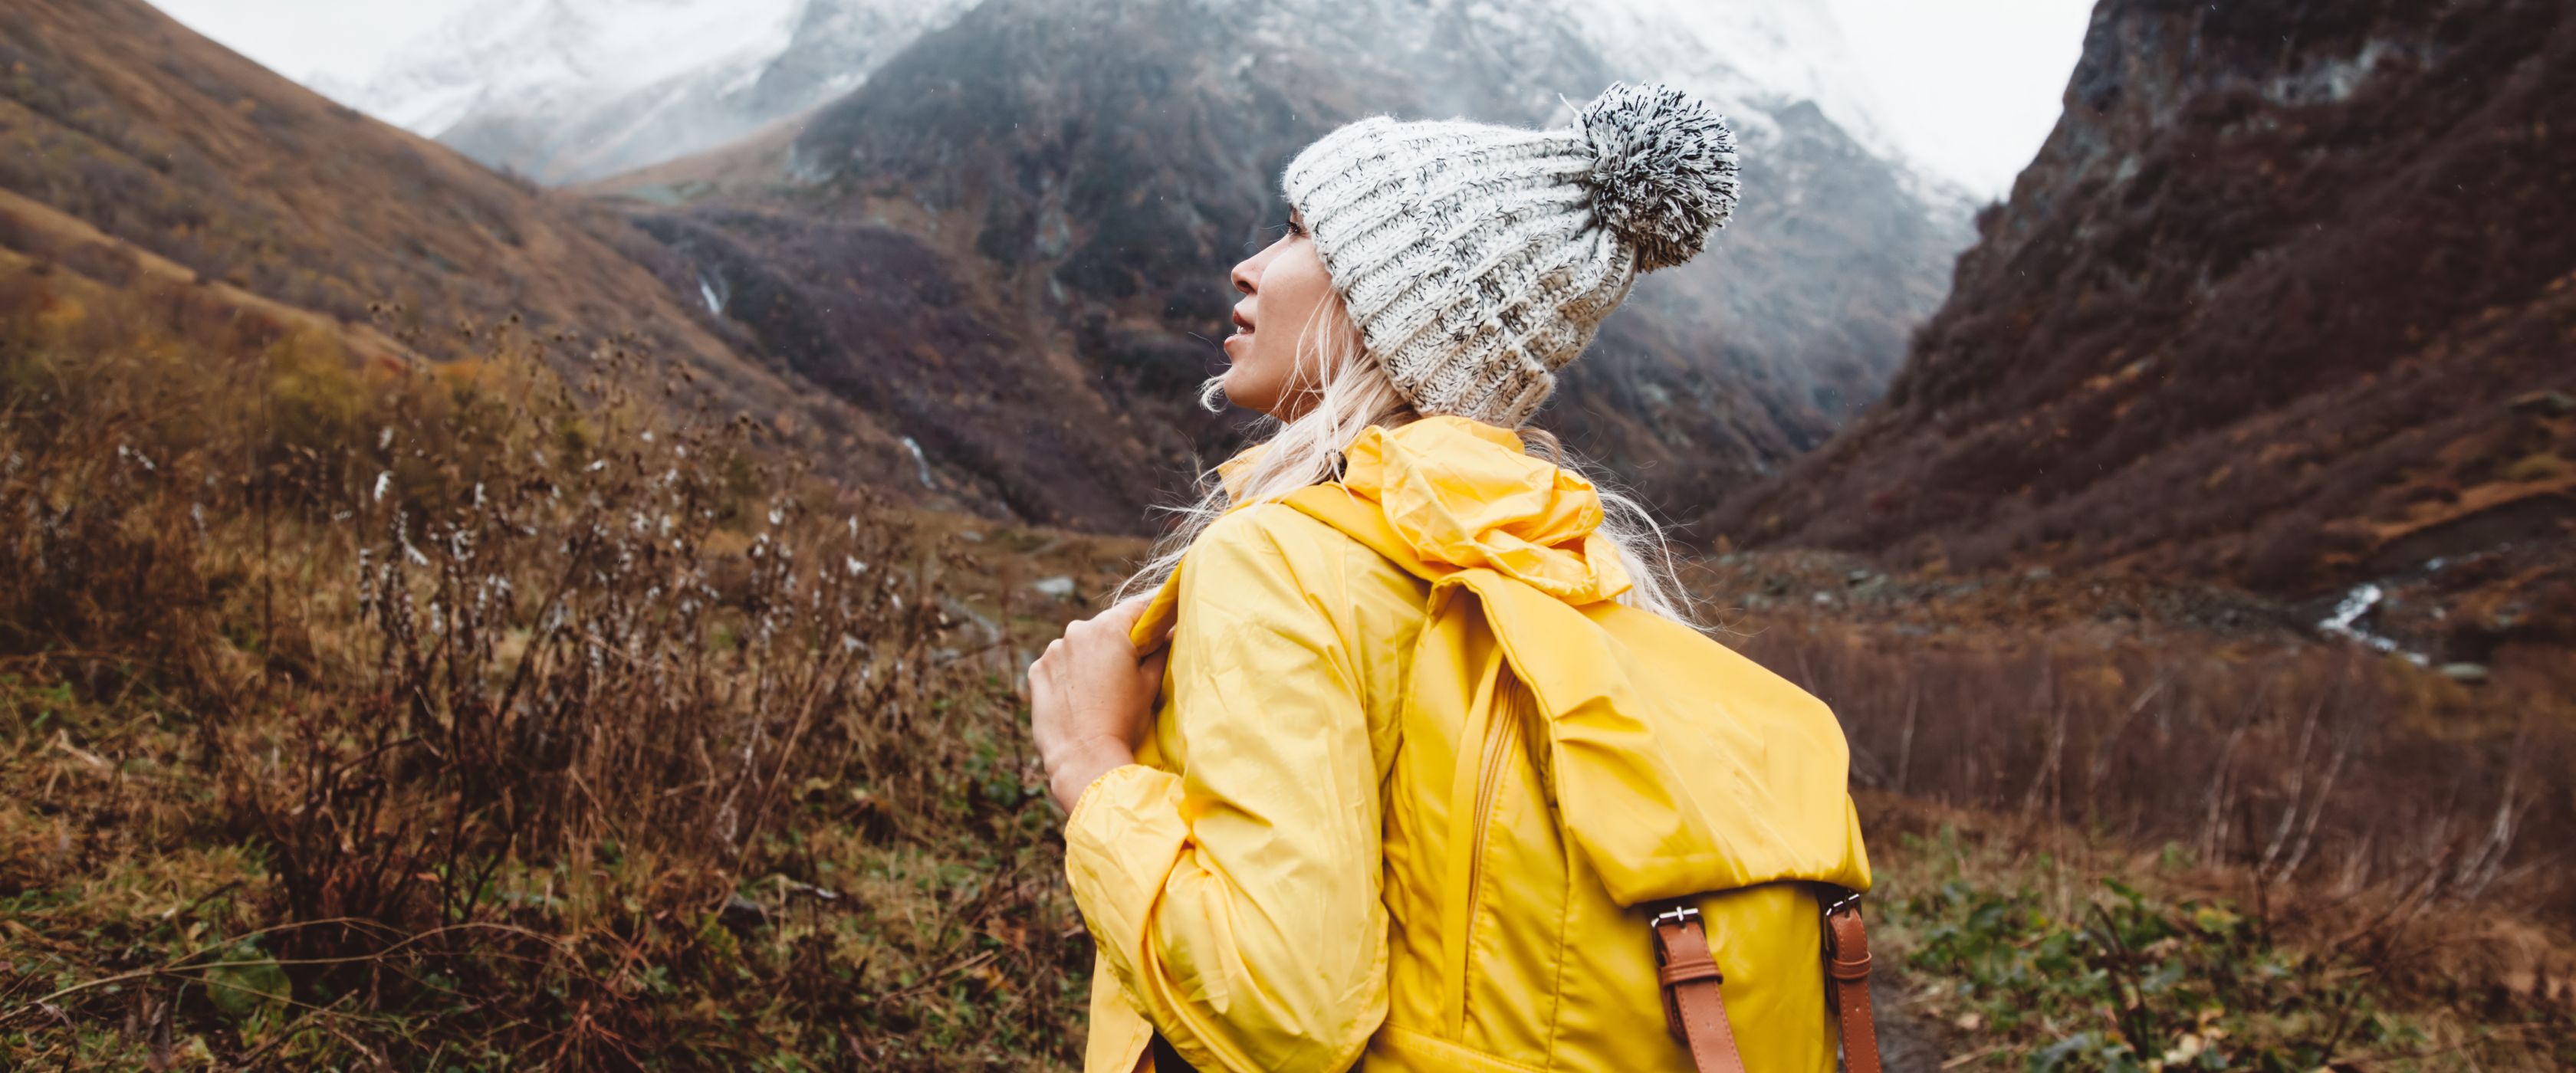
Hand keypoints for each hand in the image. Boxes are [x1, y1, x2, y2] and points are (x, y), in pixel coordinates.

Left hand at [1028, 593, 1172, 811]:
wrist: (1083, 757)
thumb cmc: (1123, 720)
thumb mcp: (1150, 684)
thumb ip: (1162, 651)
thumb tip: (1171, 633)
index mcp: (1108, 629)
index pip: (1136, 608)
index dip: (1150, 619)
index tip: (1156, 632)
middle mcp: (1076, 631)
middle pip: (1104, 628)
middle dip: (1116, 643)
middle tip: (1126, 672)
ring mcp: (1052, 651)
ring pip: (1078, 645)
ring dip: (1088, 658)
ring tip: (1098, 691)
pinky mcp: (1036, 672)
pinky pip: (1057, 664)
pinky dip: (1067, 674)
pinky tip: (1077, 698)